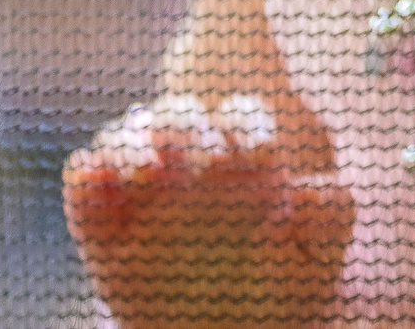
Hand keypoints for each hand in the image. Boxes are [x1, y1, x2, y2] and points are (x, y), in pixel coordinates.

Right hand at [63, 96, 353, 328]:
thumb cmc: (275, 299)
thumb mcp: (316, 263)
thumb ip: (329, 217)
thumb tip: (307, 188)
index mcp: (242, 160)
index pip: (241, 116)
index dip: (248, 126)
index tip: (262, 159)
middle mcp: (188, 163)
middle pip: (180, 114)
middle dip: (189, 128)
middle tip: (206, 166)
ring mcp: (141, 188)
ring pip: (126, 136)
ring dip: (133, 143)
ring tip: (149, 172)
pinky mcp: (100, 223)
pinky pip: (84, 181)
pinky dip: (86, 176)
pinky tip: (99, 182)